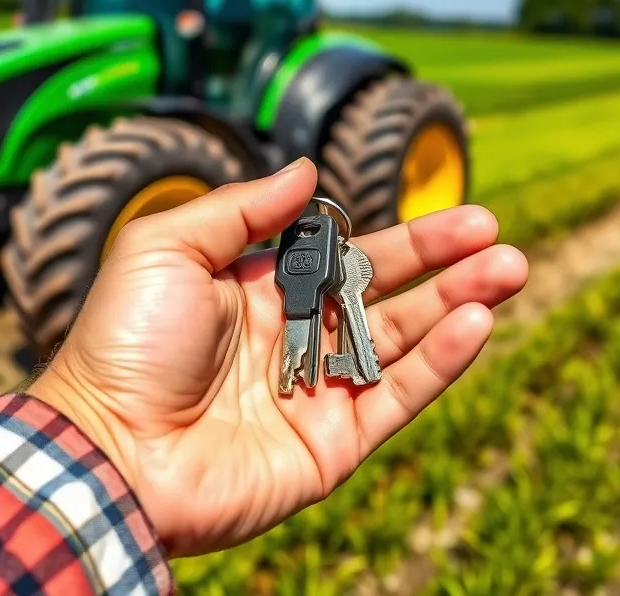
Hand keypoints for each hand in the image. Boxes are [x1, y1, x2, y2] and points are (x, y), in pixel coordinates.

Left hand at [29, 158, 527, 556]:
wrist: (109, 449)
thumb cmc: (126, 342)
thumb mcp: (167, 246)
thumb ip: (243, 209)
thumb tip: (306, 170)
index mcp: (260, 290)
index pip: (348, 256)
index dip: (404, 238)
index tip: (458, 215)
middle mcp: (295, 338)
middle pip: (387, 295)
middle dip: (445, 265)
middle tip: (497, 236)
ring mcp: (316, 393)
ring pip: (403, 343)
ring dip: (458, 306)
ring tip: (509, 269)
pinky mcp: (332, 444)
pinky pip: (396, 398)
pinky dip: (440, 363)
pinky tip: (477, 322)